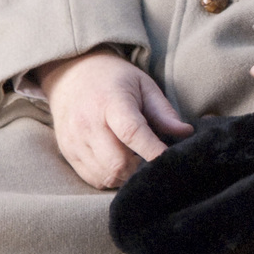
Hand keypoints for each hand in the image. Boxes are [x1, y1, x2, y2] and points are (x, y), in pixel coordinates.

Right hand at [37, 49, 192, 189]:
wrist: (71, 75)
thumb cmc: (115, 80)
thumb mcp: (144, 85)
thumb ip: (163, 111)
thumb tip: (185, 133)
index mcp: (111, 102)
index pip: (132, 132)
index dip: (153, 150)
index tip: (170, 160)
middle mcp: (88, 123)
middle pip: (117, 162)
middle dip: (141, 169)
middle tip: (154, 163)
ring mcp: (74, 140)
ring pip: (105, 175)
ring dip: (127, 176)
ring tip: (138, 162)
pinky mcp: (67, 152)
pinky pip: (92, 178)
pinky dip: (111, 178)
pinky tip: (120, 165)